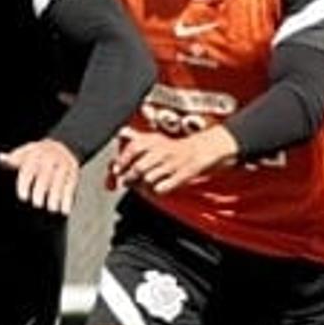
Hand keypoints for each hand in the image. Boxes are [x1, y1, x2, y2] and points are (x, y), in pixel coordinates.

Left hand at [0, 137, 80, 214]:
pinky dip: (68, 199)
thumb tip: (0, 158)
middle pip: (45, 176)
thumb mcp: (25, 152)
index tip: (23, 197)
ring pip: (60, 182)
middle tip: (37, 204)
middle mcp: (50, 158)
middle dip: (41, 191)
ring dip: (56, 197)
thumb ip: (13, 158)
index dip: (25, 183)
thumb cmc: (38, 154)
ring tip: (52, 209)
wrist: (63, 145)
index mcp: (35, 154)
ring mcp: (63, 165)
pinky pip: (71, 186)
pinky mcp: (74, 172)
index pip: (28, 169)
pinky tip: (65, 210)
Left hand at [109, 125, 237, 194]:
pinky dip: (156, 191)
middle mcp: (163, 150)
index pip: (132, 149)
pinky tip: (158, 188)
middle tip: (128, 182)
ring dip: (142, 186)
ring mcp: (174, 163)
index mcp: (155, 140)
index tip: (116, 171)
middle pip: (138, 168)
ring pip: (148, 180)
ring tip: (144, 186)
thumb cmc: (177, 147)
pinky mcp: (184, 175)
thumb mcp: (157, 138)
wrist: (207, 148)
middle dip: (129, 178)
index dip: (121, 161)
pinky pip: (162, 188)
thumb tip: (121, 133)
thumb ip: (137, 138)